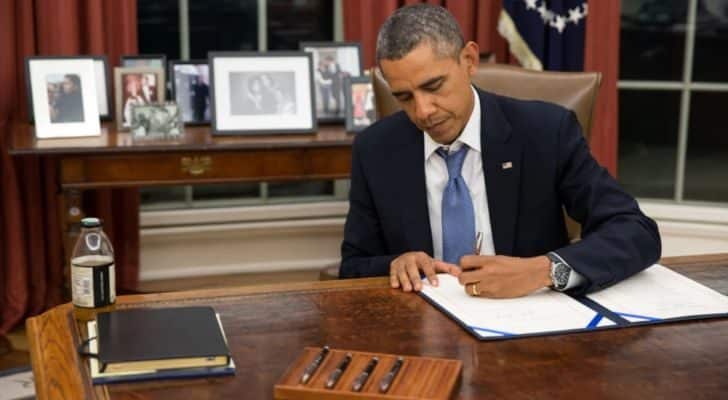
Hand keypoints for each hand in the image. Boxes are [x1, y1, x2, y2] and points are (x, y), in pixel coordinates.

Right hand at [389, 251, 460, 291]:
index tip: (436, 284)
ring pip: (402, 272)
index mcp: (422, 257)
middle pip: (412, 268)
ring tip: (408, 289)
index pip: (427, 265)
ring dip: (404, 280)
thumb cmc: (423, 263)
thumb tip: (461, 273)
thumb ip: (447, 268)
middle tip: (419, 288)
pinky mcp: (393, 267)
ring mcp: (401, 263)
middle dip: (415, 278)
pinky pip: (392, 273)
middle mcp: (410, 258)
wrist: (406, 257)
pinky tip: (395, 285)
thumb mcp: (434, 264)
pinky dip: (393, 279)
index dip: (431, 275)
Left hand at [434, 255, 551, 297]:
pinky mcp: (495, 295)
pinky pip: (479, 296)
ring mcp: (490, 285)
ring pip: (468, 289)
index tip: (467, 267)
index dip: (463, 265)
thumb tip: (466, 267)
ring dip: (470, 287)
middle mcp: (487, 272)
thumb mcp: (498, 258)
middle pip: (462, 278)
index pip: (464, 262)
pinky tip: (487, 288)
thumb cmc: (516, 265)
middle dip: (464, 278)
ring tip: (479, 284)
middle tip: (470, 277)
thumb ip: (482, 262)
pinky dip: (480, 293)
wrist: (533, 273)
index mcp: (488, 260)